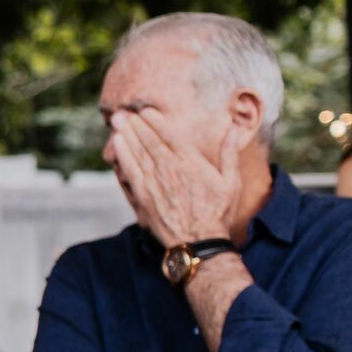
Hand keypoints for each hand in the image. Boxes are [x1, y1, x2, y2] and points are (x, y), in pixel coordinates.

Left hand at [103, 107, 243, 247]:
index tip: (146, 110)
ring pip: (137, 152)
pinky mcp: (143, 196)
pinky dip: (122, 155)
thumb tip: (235, 129)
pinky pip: (130, 170)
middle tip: (124, 111)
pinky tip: (116, 144)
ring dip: (126, 134)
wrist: (199, 241)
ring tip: (117, 120)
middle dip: (136, 124)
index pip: (170, 135)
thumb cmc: (218, 211)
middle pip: (149, 140)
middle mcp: (171, 169)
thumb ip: (229, 153)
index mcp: (192, 163)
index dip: (156, 121)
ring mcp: (155, 182)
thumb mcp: (231, 181)